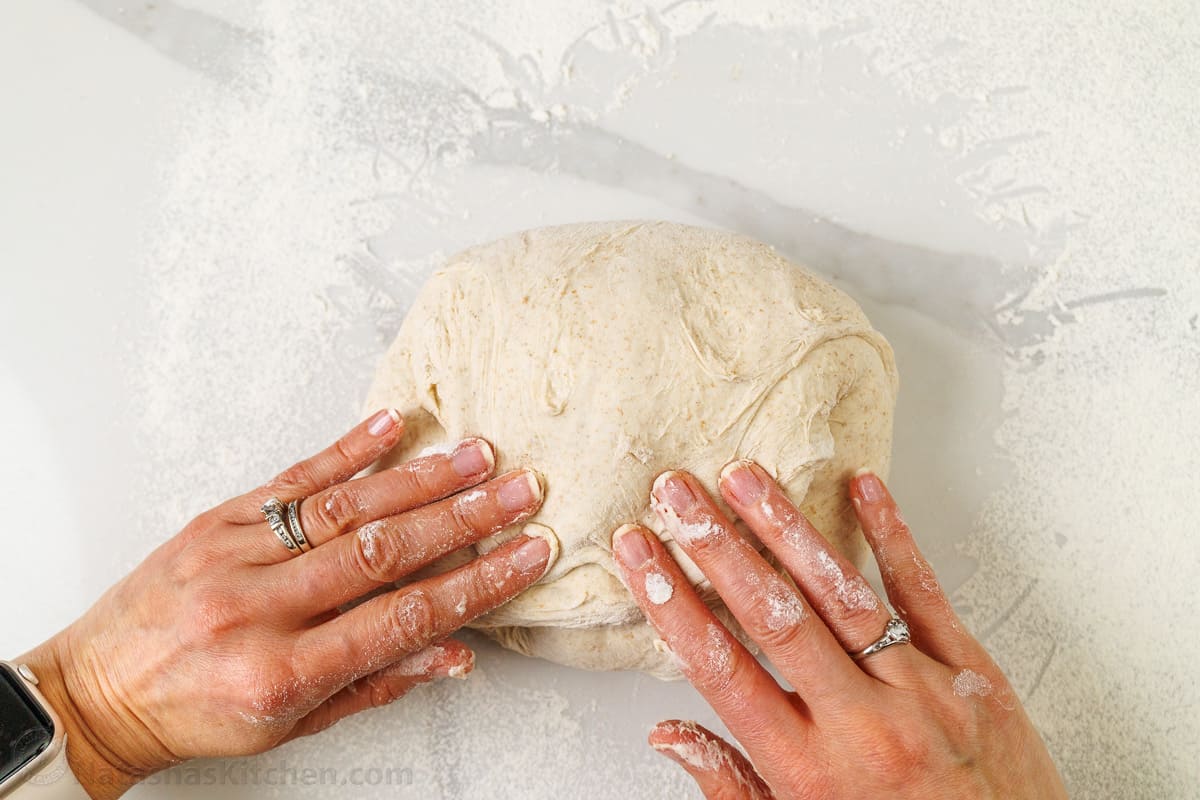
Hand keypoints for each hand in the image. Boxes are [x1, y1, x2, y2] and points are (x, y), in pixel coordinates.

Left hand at [18, 409, 554, 798]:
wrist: (100, 689)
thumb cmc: (197, 713)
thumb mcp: (293, 723)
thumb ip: (377, 683)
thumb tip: (455, 653)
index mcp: (282, 670)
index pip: (402, 618)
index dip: (475, 584)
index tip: (524, 557)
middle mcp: (258, 606)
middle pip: (383, 552)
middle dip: (464, 519)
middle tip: (520, 493)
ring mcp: (234, 553)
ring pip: (345, 507)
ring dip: (420, 478)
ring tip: (477, 457)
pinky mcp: (216, 518)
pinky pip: (292, 479)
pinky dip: (347, 449)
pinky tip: (391, 425)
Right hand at [612, 463, 1066, 798]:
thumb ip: (732, 784)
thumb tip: (667, 734)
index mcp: (809, 771)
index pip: (721, 669)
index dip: (672, 604)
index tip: (639, 555)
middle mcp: (862, 726)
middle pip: (773, 618)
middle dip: (716, 547)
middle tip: (677, 495)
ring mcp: (922, 692)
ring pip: (840, 594)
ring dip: (785, 528)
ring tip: (744, 478)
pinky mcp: (973, 672)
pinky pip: (924, 592)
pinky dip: (891, 535)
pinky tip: (862, 487)